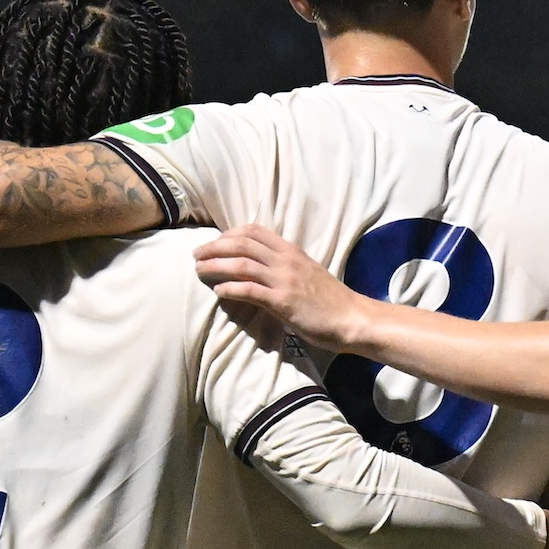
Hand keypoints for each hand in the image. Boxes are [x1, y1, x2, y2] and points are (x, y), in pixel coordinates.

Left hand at [196, 226, 366, 355]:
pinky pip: (250, 290)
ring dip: (216, 265)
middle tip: (196, 254)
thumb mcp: (307, 274)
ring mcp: (284, 280)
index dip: (230, 233)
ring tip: (199, 270)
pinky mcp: (283, 302)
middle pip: (242, 243)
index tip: (215, 242)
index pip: (254, 231)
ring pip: (242, 264)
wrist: (351, 317)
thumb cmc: (329, 300)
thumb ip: (284, 267)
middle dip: (215, 246)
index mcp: (291, 251)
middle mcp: (286, 260)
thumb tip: (260, 269)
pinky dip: (230, 288)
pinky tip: (218, 291)